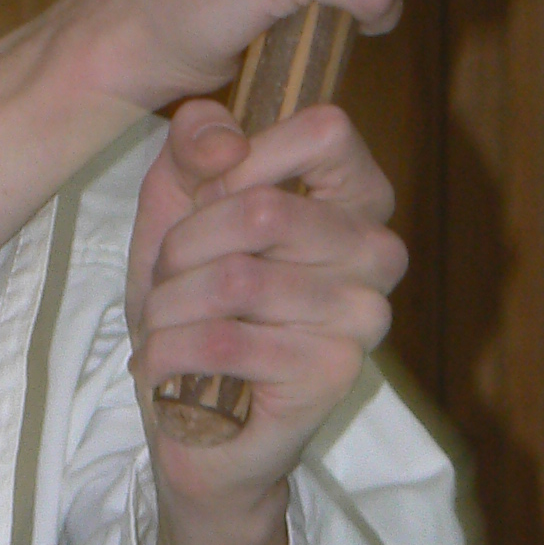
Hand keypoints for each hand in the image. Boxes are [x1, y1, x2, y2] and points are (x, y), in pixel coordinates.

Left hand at [127, 99, 404, 524]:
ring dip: (169, 307)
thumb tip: (227, 141)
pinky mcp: (335, 373)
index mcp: (354, 198)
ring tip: (166, 327)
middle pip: (262, 210)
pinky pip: (228, 343)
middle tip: (168, 282)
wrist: (187, 415)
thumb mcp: (175, 202)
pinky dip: (170, 354)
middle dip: (182, 249)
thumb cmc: (190, 301)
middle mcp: (377, 252)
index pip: (325, 130)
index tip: (206, 198)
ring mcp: (365, 315)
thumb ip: (195, 144)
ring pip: (235, 281)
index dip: (244, 158)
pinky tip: (166, 368)